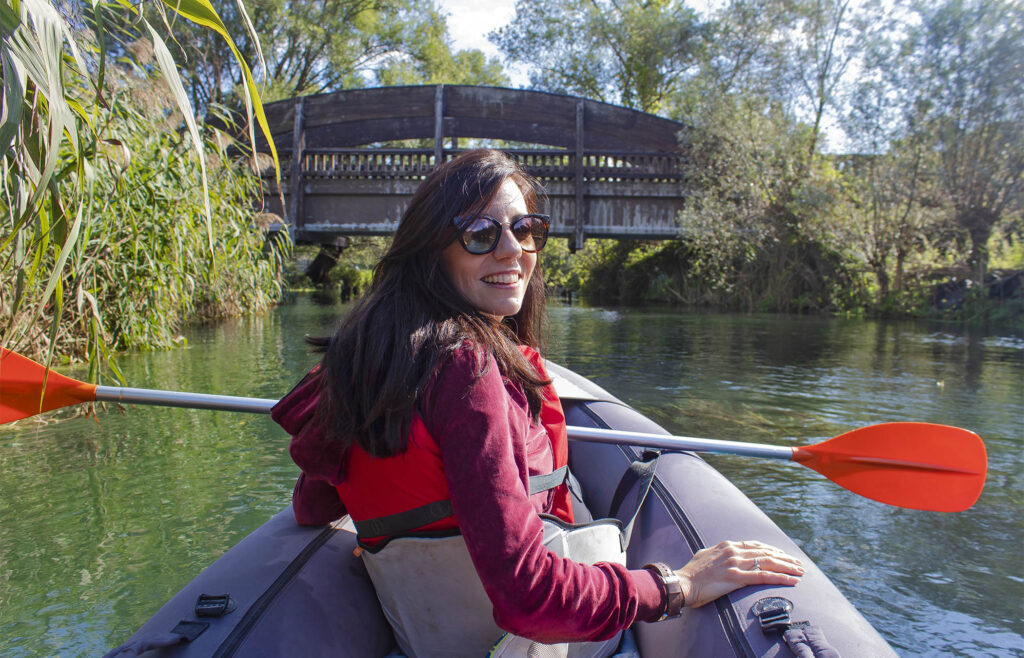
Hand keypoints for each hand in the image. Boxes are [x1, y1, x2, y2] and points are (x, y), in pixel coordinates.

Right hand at [675, 540, 803, 608]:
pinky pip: (764, 577)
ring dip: (788, 567)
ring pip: (769, 562)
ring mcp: (735, 563)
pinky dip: (780, 578)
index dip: (772, 550)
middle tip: (799, 564)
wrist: (683, 582)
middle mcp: (733, 551)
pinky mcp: (736, 577)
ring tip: (801, 572)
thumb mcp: (706, 556)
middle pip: (766, 552)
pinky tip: (792, 581)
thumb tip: (724, 554)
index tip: (784, 555)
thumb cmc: (692, 573)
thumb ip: (718, 554)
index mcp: (727, 545)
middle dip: (785, 558)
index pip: (756, 545)